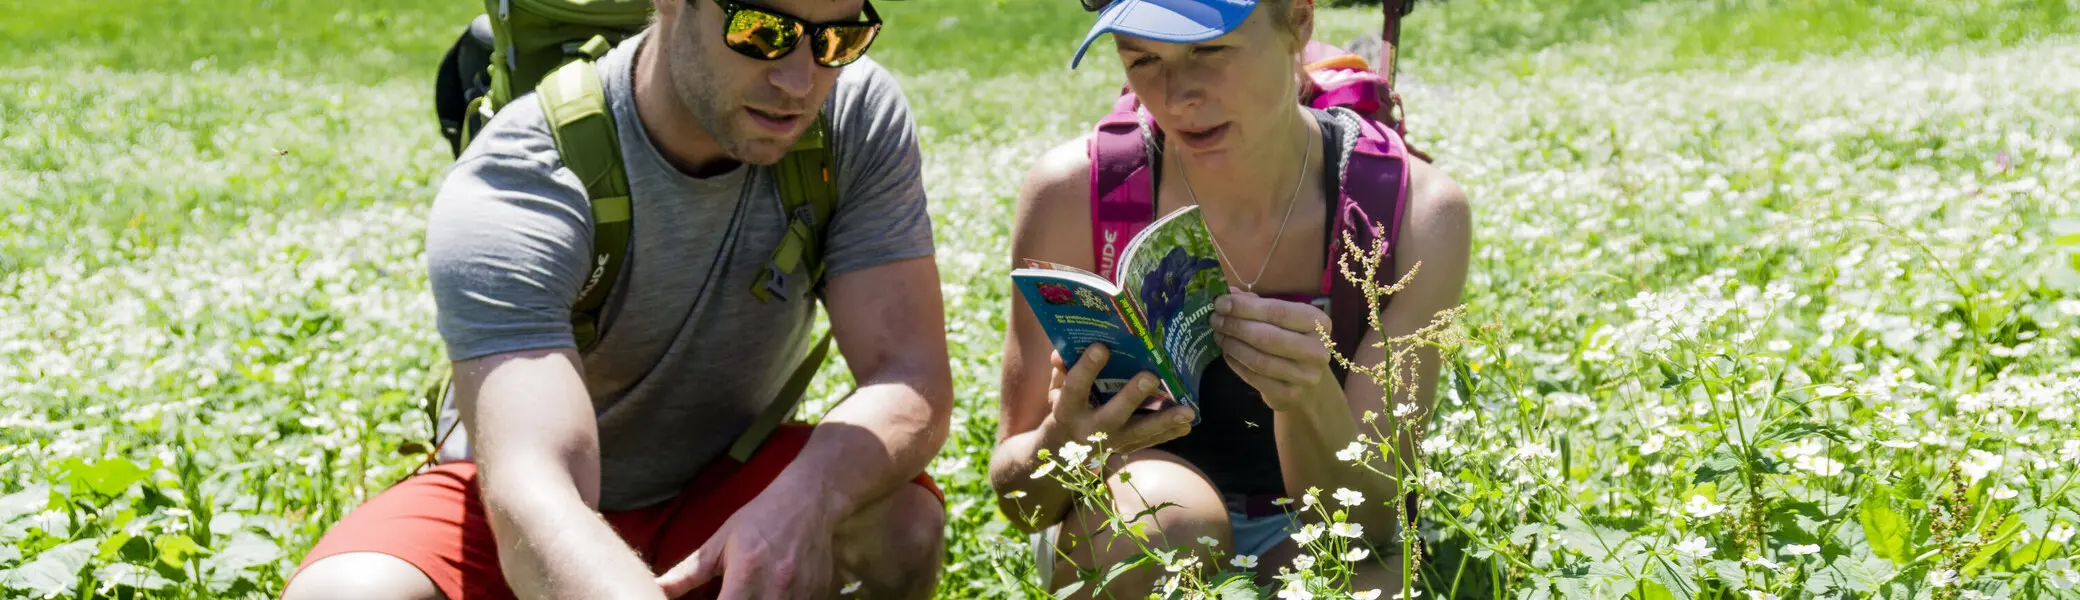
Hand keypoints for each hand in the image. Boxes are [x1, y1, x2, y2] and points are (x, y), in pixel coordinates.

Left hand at [656, 481, 838, 598]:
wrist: (809, 500)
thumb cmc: (759, 518)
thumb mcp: (719, 543)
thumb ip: (687, 573)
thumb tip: (655, 588)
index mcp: (746, 576)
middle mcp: (775, 590)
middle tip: (731, 598)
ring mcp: (801, 594)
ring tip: (752, 595)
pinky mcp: (818, 594)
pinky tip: (773, 595)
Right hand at [1040, 344, 1195, 456]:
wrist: (1065, 450)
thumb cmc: (1066, 408)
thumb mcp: (1056, 389)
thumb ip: (1062, 370)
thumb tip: (1060, 351)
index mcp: (1067, 410)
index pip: (1075, 388)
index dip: (1087, 368)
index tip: (1101, 347)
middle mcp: (1090, 429)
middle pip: (1113, 414)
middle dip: (1132, 396)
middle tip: (1150, 377)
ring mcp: (1111, 441)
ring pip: (1138, 432)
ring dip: (1163, 421)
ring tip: (1187, 412)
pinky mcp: (1126, 448)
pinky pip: (1149, 441)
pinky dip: (1168, 433)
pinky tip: (1186, 425)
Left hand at [1211, 290, 1340, 412]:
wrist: (1309, 383)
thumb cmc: (1292, 340)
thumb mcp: (1282, 318)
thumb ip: (1256, 304)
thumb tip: (1227, 294)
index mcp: (1318, 322)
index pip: (1278, 311)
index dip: (1245, 307)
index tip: (1220, 303)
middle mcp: (1317, 349)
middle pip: (1268, 337)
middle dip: (1236, 326)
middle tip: (1215, 320)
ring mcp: (1305, 376)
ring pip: (1259, 360)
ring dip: (1233, 346)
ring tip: (1219, 335)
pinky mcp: (1290, 395)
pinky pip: (1255, 378)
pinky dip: (1236, 364)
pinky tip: (1227, 353)